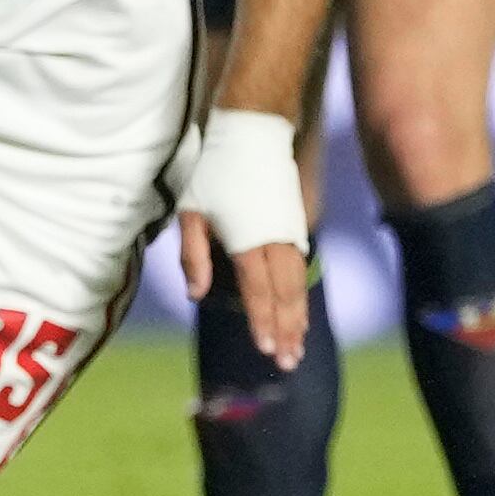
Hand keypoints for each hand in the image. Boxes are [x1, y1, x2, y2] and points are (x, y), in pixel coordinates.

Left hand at [174, 106, 312, 368]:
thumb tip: (196, 295)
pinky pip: (302, 270)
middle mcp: (275, 241)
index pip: (258, 292)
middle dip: (287, 331)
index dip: (263, 323)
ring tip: (297, 346)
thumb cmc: (215, 172)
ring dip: (298, 317)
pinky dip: (301, 295)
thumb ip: (193, 255)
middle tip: (288, 363)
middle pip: (285, 296)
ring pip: (298, 285)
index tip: (265, 350)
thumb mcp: (192, 211)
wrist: (254, 132)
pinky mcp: (295, 226)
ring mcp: (290, 233)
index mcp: (248, 240)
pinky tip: (299, 311)